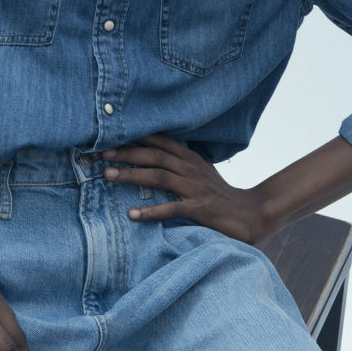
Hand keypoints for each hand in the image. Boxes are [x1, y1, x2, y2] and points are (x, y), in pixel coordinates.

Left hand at [102, 133, 268, 243]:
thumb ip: (179, 161)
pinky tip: (133, 214)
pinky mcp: (199, 208)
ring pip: (158, 176)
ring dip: (131, 175)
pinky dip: (151, 211)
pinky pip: (171, 208)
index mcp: (189, 158)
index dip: (136, 137)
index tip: (111, 135)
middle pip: (154, 155)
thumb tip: (154, 153)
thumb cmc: (219, 193)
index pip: (160, 140)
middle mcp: (190, 168)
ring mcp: (194, 187)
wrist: (250, 213)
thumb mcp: (200, 171)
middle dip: (126, 153)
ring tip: (108, 176)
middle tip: (101, 153)